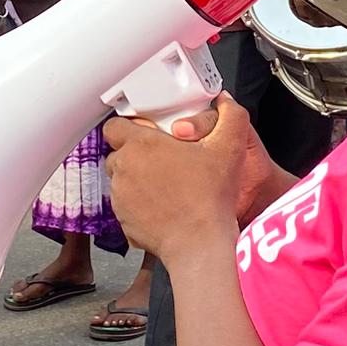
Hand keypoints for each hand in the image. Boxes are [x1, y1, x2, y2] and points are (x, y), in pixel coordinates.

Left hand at [104, 93, 252, 259]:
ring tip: (165, 184)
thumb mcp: (229, 147)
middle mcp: (124, 169)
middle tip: (161, 159)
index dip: (130, 127)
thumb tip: (225, 102)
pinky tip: (163, 206)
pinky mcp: (122, 220)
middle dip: (135, 153)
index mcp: (141, 144)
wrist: (200, 243)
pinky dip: (139, 203)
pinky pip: (125, 205)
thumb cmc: (210, 197)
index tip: (148, 134)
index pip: (115, 126)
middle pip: (118, 152)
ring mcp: (120, 196)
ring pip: (121, 179)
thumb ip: (231, 117)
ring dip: (136, 178)